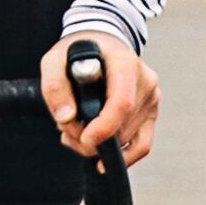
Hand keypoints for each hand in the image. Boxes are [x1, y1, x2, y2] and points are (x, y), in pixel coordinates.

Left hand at [39, 34, 156, 167]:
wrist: (100, 47)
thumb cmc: (78, 54)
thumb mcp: (55, 60)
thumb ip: (54, 86)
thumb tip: (66, 117)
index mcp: (125, 64)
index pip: (122, 103)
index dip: (103, 127)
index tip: (84, 138)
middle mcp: (145, 81)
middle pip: (121, 127)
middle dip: (89, 137)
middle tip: (66, 127)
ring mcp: (151, 99)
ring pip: (126, 139)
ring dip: (98, 144)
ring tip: (75, 129)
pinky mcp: (151, 114)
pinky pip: (142, 146)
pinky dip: (121, 157)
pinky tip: (99, 157)